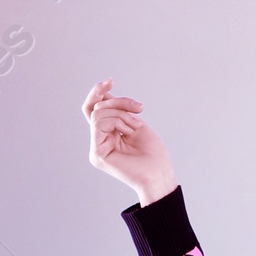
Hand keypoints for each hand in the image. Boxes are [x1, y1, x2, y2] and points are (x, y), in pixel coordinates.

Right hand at [83, 77, 176, 205]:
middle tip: (138, 109)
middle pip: (97, 107)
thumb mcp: (135, 123)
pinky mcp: (97, 154)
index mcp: (108, 134)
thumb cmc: (153, 154)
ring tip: (135, 128)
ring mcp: (97, 148)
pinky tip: (128, 132)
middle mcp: (99, 140)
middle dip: (119, 102)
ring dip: (121, 114)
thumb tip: (102, 94)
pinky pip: (98, 123)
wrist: (160, 174)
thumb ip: (117, 110)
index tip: (110, 80)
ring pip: (98, 113)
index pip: (95, 108)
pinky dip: (117, 122)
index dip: (98, 91)